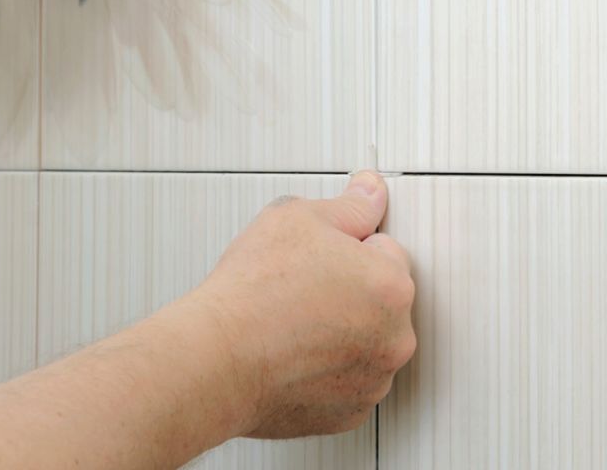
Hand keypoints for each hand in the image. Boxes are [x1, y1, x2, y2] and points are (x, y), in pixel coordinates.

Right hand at [178, 171, 415, 437]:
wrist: (212, 361)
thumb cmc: (251, 295)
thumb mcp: (299, 218)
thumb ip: (349, 205)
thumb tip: (370, 192)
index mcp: (392, 286)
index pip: (386, 252)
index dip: (349, 248)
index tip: (319, 258)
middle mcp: (393, 338)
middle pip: (381, 301)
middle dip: (352, 291)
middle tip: (303, 288)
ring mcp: (372, 380)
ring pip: (366, 342)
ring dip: (342, 333)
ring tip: (294, 324)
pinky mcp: (347, 414)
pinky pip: (346, 380)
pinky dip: (327, 371)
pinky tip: (294, 356)